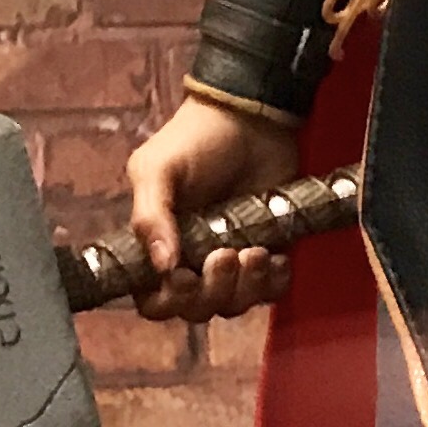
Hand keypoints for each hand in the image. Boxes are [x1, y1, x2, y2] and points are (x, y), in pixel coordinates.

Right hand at [125, 96, 301, 325]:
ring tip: (254, 250)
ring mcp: (231, 260)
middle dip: (212, 291)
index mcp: (157, 246)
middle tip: (225, 253)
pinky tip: (277, 257)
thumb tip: (162, 267)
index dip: (168, 301)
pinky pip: (271, 292)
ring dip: (245, 287)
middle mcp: (192, 261)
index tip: (183, 276)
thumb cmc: (196, 140)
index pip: (154, 301)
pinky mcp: (268, 252)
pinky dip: (274, 282)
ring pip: (234, 304)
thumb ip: (150, 216)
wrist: (253, 116)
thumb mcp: (158, 169)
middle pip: (197, 309)